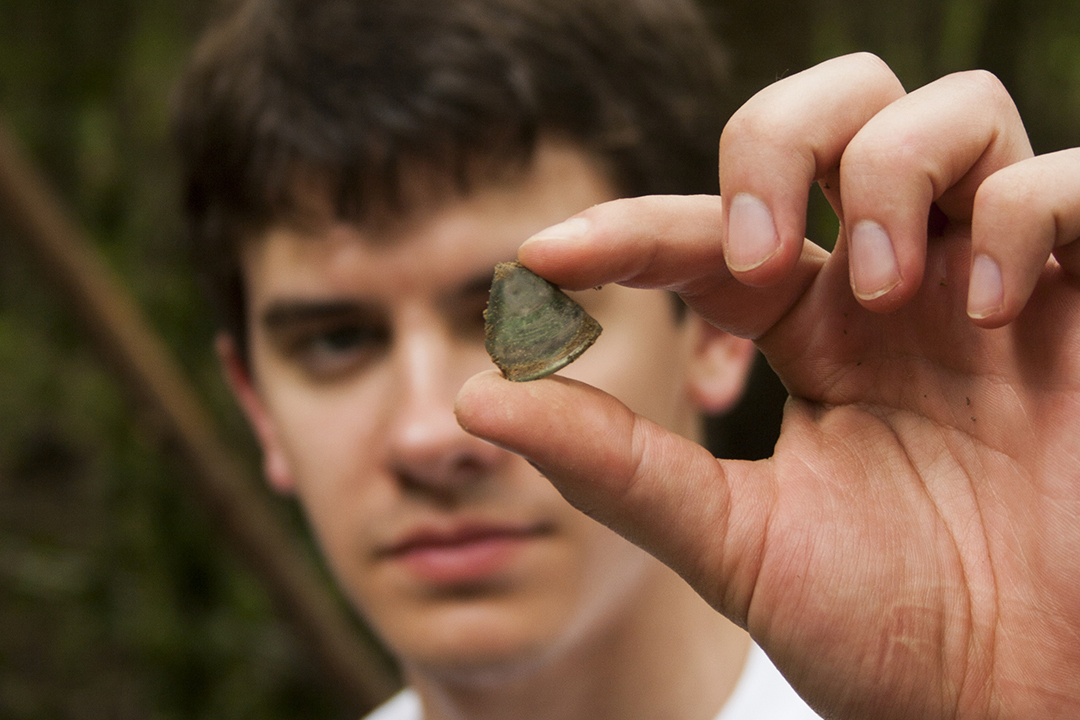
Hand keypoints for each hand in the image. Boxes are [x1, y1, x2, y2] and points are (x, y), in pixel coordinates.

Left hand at [456, 53, 1079, 718]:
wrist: (1010, 706)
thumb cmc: (883, 631)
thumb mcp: (733, 541)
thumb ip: (618, 466)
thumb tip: (479, 399)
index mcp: (810, 332)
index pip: (709, 230)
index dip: (626, 228)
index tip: (546, 260)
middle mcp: (896, 289)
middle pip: (838, 107)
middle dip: (779, 143)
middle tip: (754, 258)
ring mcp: (998, 287)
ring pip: (952, 113)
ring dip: (892, 173)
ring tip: (874, 290)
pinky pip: (1068, 183)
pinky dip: (1021, 217)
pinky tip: (986, 315)